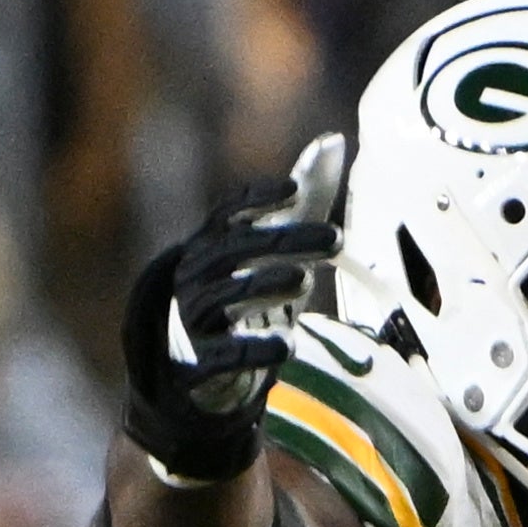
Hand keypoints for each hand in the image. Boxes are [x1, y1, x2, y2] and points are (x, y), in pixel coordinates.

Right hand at [120, 132, 345, 481]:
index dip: (256, 199)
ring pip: (224, 298)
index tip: (294, 190)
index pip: (228, 215)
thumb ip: (300, 205)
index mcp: (209, 251)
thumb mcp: (272, 257)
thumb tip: (331, 142)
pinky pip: (224, 356)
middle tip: (334, 240)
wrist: (198, 384)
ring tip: (305, 282)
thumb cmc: (243, 308)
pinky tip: (288, 346)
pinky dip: (254, 350)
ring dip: (265, 286)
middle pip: (234, 252)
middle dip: (283, 242)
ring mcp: (192, 325)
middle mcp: (194, 280)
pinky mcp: (199, 368)